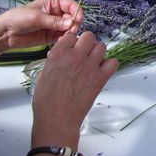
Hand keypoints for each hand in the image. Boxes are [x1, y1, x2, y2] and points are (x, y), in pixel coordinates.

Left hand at [0, 0, 82, 49]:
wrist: (6, 33)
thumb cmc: (19, 18)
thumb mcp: (37, 17)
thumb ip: (55, 21)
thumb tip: (71, 23)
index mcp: (53, 2)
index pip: (71, 5)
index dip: (76, 12)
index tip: (77, 20)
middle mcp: (56, 12)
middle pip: (72, 17)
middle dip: (73, 24)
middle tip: (70, 31)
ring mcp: (55, 25)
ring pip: (69, 28)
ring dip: (69, 33)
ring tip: (64, 37)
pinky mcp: (52, 36)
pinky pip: (63, 37)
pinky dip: (64, 40)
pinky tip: (60, 42)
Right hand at [31, 32, 118, 147]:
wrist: (57, 119)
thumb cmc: (47, 102)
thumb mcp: (43, 75)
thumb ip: (53, 61)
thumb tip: (59, 55)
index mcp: (59, 54)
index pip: (71, 35)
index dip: (72, 42)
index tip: (72, 47)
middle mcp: (75, 56)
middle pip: (89, 36)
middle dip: (86, 43)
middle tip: (84, 52)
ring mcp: (90, 66)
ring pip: (102, 46)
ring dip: (98, 52)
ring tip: (93, 60)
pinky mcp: (100, 78)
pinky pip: (113, 63)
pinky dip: (109, 65)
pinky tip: (102, 70)